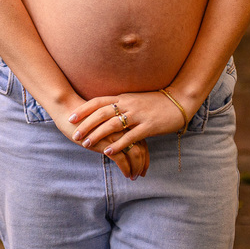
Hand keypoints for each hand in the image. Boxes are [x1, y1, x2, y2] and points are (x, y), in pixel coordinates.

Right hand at [46, 99, 149, 178]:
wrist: (67, 110)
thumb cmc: (81, 117)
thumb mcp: (100, 121)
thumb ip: (110, 129)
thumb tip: (116, 141)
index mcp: (123, 120)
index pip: (140, 139)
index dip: (144, 153)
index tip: (144, 165)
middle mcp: (123, 126)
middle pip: (141, 147)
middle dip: (143, 163)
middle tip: (142, 174)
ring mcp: (116, 134)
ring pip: (135, 154)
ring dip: (136, 168)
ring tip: (134, 177)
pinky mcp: (107, 142)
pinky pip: (123, 159)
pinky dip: (127, 169)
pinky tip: (126, 175)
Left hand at [67, 90, 189, 158]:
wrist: (179, 100)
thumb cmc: (155, 102)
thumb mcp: (134, 99)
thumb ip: (120, 104)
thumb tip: (104, 111)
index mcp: (123, 97)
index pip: (98, 102)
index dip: (83, 110)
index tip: (70, 117)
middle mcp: (128, 104)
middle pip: (102, 113)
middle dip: (86, 124)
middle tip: (74, 134)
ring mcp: (138, 115)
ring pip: (113, 124)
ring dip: (98, 134)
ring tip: (86, 143)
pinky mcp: (149, 126)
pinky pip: (130, 136)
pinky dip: (118, 144)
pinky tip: (109, 151)